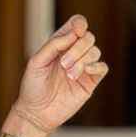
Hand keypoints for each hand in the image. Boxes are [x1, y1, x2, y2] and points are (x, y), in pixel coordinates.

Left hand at [13, 14, 109, 134]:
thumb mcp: (36, 63)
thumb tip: (72, 34)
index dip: (79, 24)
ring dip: (82, 61)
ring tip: (69, 76)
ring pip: (95, 51)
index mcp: (60, 45)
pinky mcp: (89, 82)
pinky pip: (102, 68)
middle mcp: (73, 53)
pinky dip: (97, 67)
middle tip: (64, 64)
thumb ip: (52, 46)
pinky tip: (86, 71)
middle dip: (78, 48)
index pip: (76, 25)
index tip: (76, 32)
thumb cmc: (33, 87)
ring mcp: (83, 67)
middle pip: (88, 37)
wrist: (36, 113)